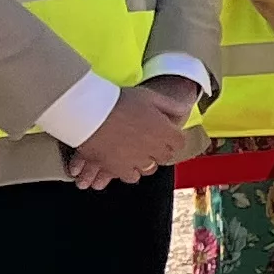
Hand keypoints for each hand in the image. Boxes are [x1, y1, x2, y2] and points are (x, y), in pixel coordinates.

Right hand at [68, 80, 197, 188]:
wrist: (89, 111)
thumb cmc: (118, 101)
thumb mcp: (149, 96)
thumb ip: (170, 105)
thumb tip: (184, 110)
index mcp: (165, 131)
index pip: (179, 142)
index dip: (172, 138)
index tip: (164, 133)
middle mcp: (154, 148)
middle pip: (164, 156)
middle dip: (159, 149)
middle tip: (147, 141)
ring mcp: (137, 160)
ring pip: (149, 168)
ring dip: (144, 161)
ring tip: (134, 151)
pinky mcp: (118, 168)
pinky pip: (131, 176)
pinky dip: (129, 171)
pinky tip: (123, 161)